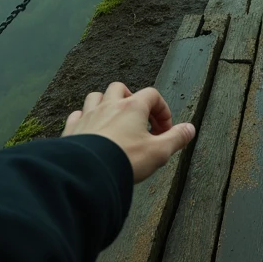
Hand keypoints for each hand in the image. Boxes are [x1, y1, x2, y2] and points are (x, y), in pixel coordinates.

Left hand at [61, 82, 194, 182]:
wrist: (88, 173)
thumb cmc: (125, 160)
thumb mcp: (159, 152)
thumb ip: (176, 138)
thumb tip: (190, 129)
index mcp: (133, 107)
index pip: (152, 95)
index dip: (162, 110)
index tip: (164, 130)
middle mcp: (109, 105)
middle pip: (120, 88)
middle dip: (130, 98)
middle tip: (137, 117)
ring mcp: (88, 115)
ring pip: (96, 96)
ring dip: (105, 103)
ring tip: (113, 120)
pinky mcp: (72, 129)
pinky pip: (77, 115)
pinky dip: (84, 118)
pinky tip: (90, 129)